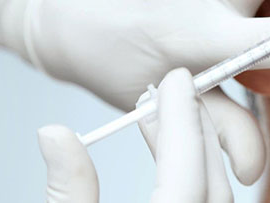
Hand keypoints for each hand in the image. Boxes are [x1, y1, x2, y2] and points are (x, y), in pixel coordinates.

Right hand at [39, 68, 236, 202]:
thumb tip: (54, 134)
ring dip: (195, 150)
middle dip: (193, 126)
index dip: (182, 121)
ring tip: (160, 117)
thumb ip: (68, 188)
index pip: (186, 172)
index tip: (176, 79)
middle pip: (210, 178)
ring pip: (216, 192)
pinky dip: (196, 174)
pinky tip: (168, 155)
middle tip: (173, 88)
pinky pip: (209, 201)